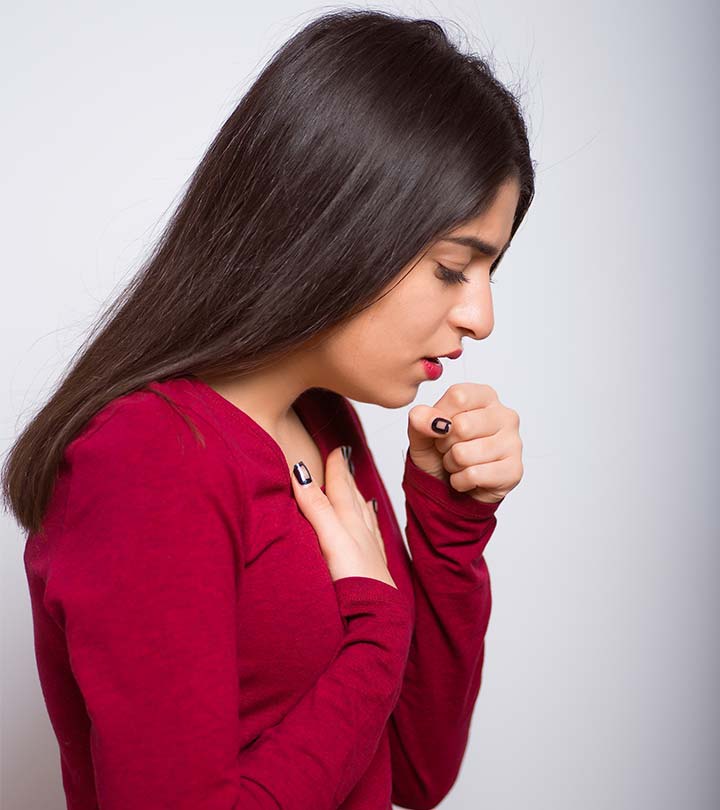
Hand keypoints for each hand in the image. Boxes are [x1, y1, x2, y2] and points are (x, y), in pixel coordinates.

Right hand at [290, 445, 395, 587]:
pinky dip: (367, 522)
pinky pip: (370, 534)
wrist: (377, 615)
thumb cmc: (354, 579)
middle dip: (346, 476)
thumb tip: (300, 472)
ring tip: (355, 486)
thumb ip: (316, 507)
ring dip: (356, 497)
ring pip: (362, 514)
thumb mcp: (330, 538)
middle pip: (352, 496)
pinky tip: (370, 522)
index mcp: (349, 521)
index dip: (336, 467)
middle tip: (345, 456)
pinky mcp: (371, 566)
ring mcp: (368, 548)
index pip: (340, 487)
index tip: (336, 448)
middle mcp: (361, 531)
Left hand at [407, 383, 522, 503]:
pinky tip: (468, 478)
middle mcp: (504, 415)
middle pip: (461, 425)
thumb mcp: (422, 433)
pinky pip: (473, 475)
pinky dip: (461, 481)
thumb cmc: (440, 454)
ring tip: (459, 463)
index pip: (458, 396)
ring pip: (464, 454)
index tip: (440, 428)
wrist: (451, 490)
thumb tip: (426, 418)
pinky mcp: (514, 470)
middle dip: (445, 444)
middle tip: (450, 449)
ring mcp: (513, 443)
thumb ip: (419, 419)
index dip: (439, 417)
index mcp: (485, 397)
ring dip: (452, 464)